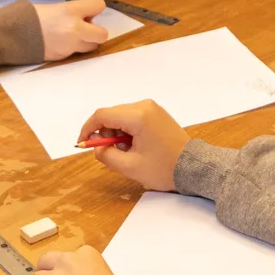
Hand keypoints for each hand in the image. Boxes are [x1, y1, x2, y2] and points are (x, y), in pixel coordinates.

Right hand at [37, 0, 109, 60]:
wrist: (12, 35)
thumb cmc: (30, 16)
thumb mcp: (54, 7)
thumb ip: (72, 11)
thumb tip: (84, 16)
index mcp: (71, 10)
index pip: (99, 6)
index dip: (95, 8)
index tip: (89, 10)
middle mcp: (76, 28)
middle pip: (103, 34)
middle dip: (97, 31)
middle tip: (85, 27)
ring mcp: (71, 45)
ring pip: (92, 46)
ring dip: (87, 41)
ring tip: (73, 36)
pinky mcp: (64, 57)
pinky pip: (76, 53)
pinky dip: (73, 48)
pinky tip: (60, 42)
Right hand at [77, 101, 191, 189]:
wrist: (192, 167)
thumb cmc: (163, 168)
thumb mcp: (129, 167)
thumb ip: (106, 155)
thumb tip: (96, 146)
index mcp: (138, 116)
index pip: (102, 115)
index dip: (88, 128)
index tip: (82, 142)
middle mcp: (144, 106)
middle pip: (111, 115)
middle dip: (105, 134)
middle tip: (112, 153)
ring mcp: (152, 108)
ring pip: (121, 116)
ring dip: (117, 133)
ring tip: (129, 152)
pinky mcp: (156, 113)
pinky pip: (132, 118)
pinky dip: (128, 131)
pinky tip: (136, 146)